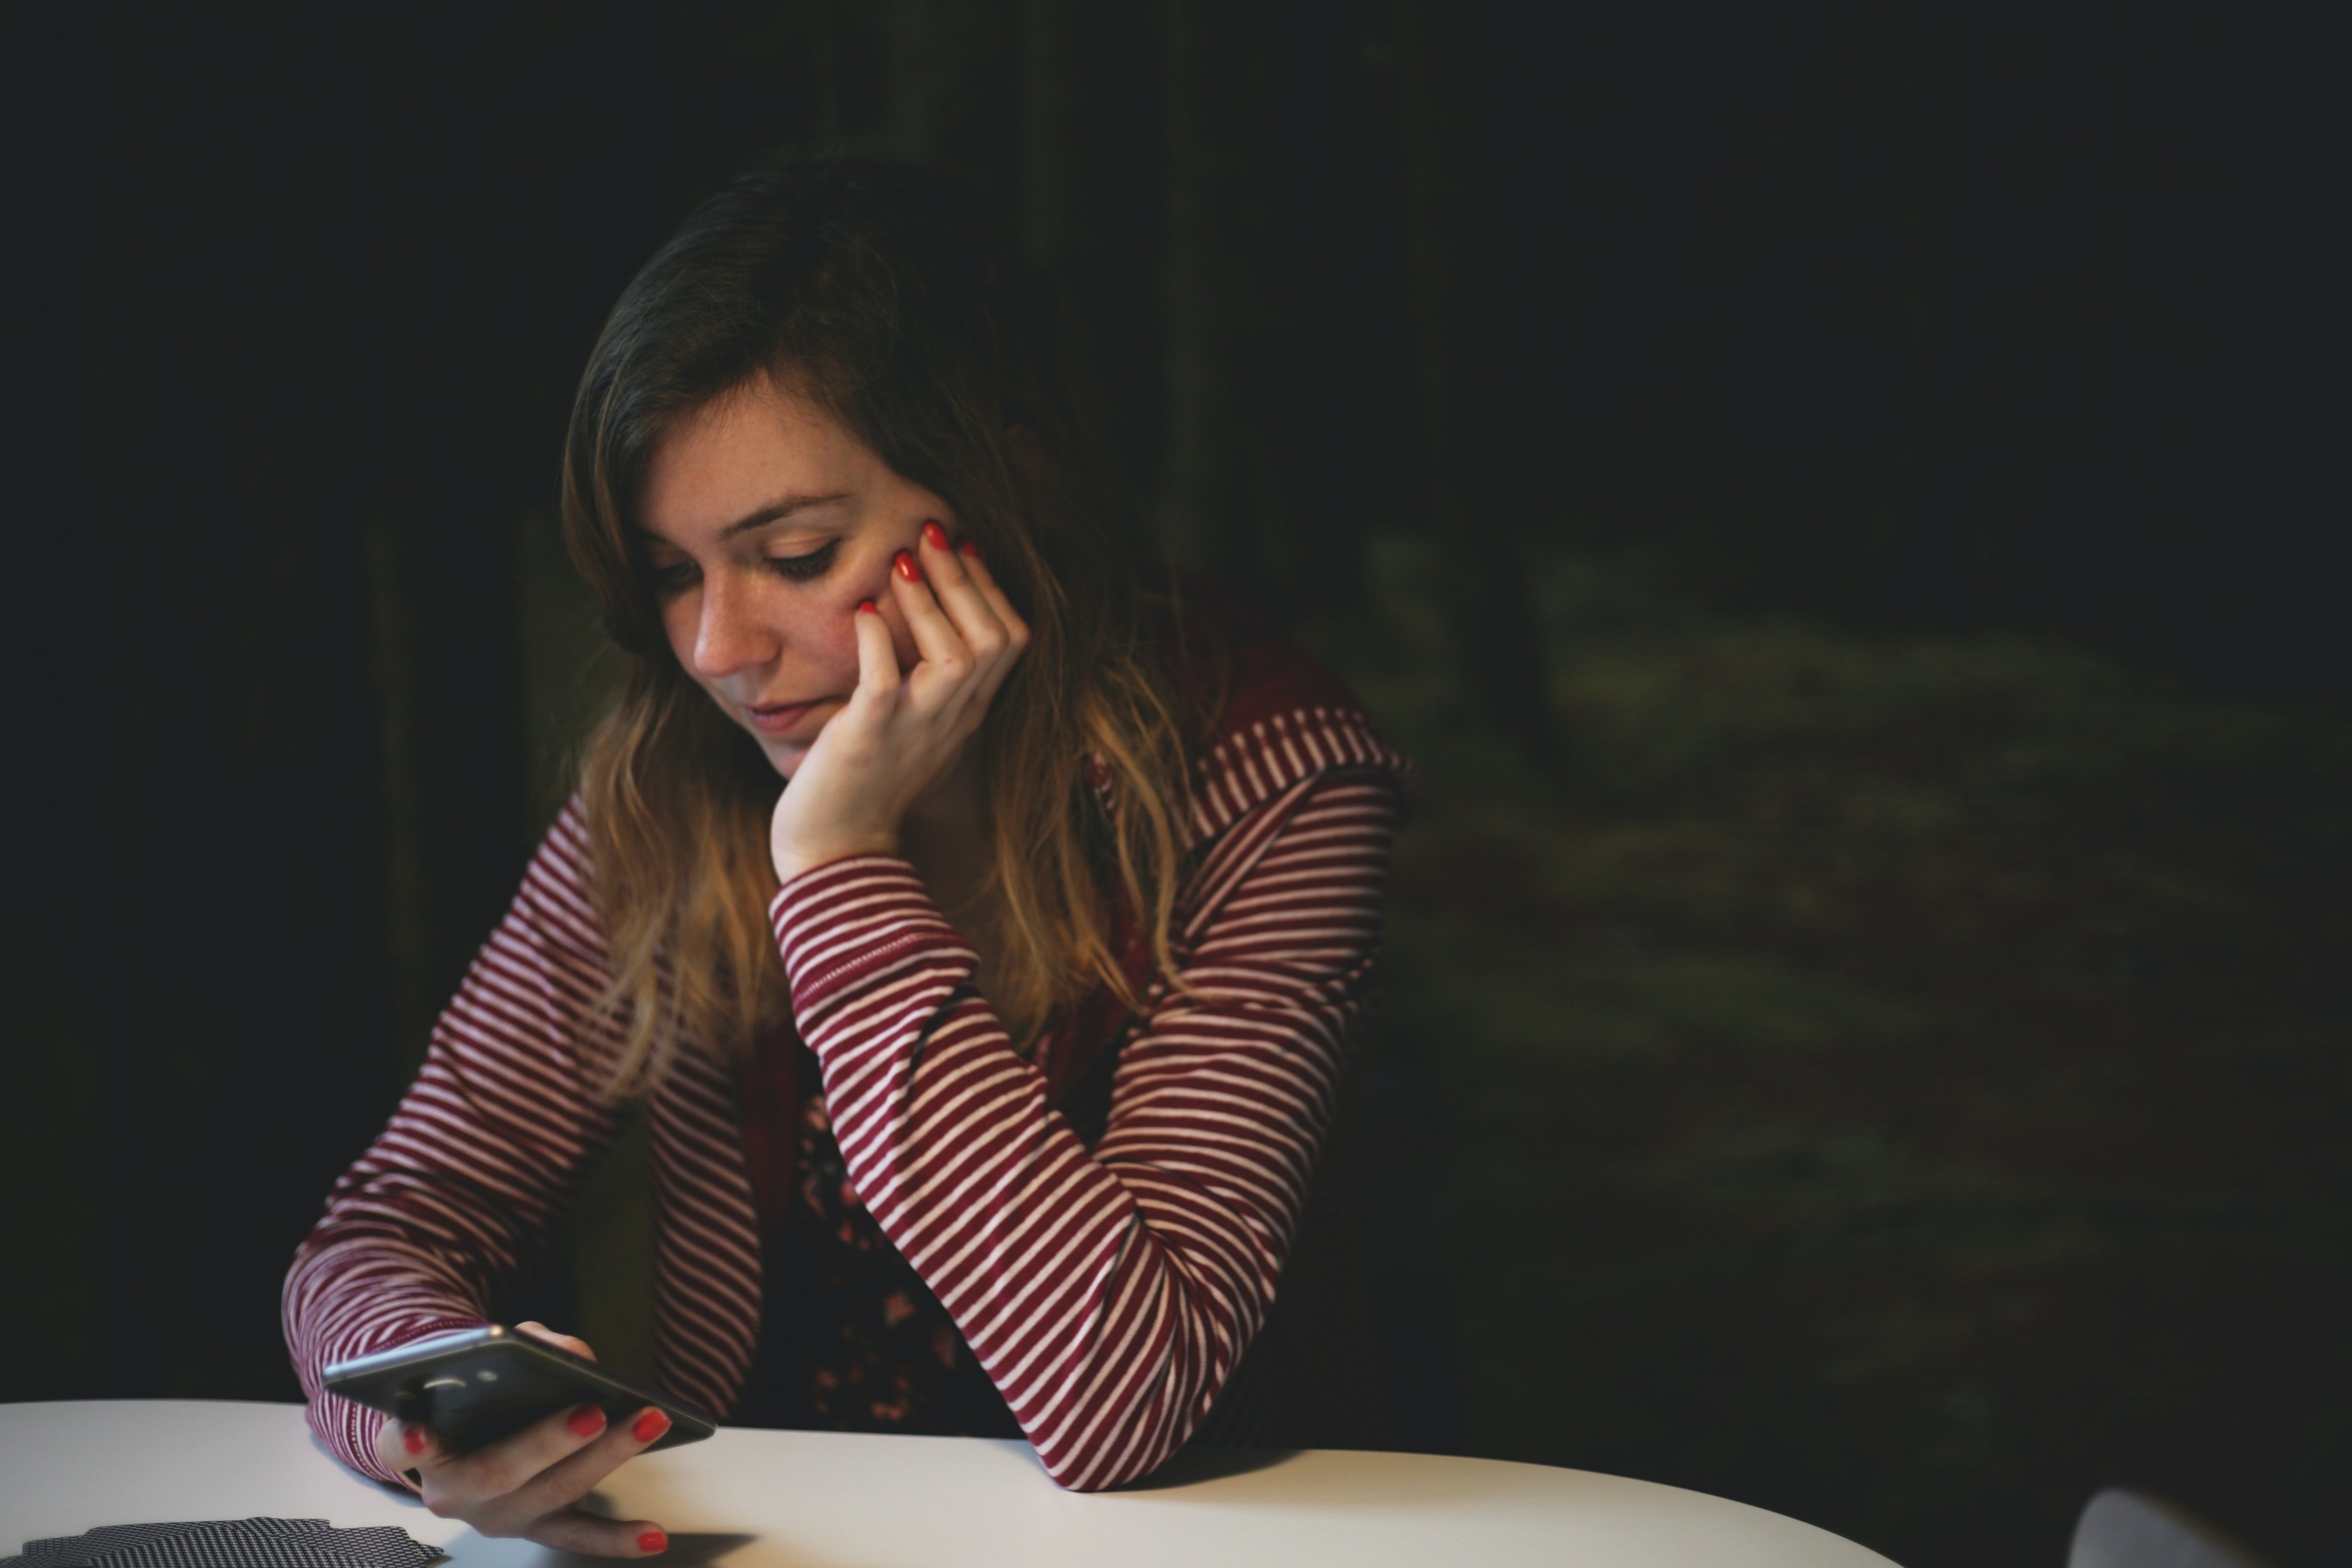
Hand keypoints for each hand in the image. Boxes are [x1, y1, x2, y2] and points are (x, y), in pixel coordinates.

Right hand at [371, 1323, 671, 1557]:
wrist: (460, 1439)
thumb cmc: (467, 1390)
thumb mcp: (478, 1358)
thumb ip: (518, 1345)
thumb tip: (570, 1354)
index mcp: (418, 1447)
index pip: (403, 1444)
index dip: (411, 1438)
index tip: (420, 1430)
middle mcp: (452, 1492)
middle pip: (499, 1470)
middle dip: (549, 1440)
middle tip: (592, 1411)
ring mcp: (496, 1516)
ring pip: (551, 1494)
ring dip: (606, 1459)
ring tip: (647, 1424)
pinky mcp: (535, 1528)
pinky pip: (578, 1536)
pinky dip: (617, 1538)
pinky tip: (653, 1535)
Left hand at [769, 524, 1030, 883]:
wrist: (837, 854)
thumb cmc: (867, 786)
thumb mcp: (916, 728)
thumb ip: (930, 683)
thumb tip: (920, 616)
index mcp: (968, 715)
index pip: (1011, 641)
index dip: (991, 588)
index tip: (963, 547)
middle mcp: (953, 720)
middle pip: (994, 639)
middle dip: (965, 577)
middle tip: (932, 532)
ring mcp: (915, 730)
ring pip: (956, 656)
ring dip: (929, 601)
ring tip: (899, 561)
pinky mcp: (869, 738)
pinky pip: (886, 683)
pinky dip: (879, 643)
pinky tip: (864, 613)